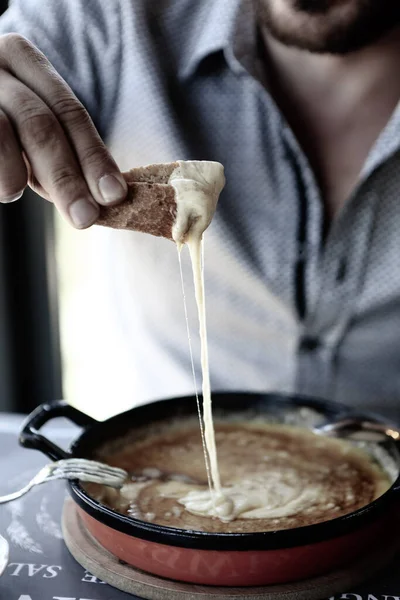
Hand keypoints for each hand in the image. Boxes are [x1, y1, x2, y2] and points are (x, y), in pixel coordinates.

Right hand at [0, 34, 127, 227]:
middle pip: (41, 125)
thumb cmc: (0, 129)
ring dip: (16, 177)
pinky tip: (0, 185)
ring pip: (1, 133)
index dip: (94, 156)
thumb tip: (103, 196)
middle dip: (67, 178)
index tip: (114, 195)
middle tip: (85, 217)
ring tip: (12, 193)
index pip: (69, 112)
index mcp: (22, 58)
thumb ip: (61, 151)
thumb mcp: (28, 129)